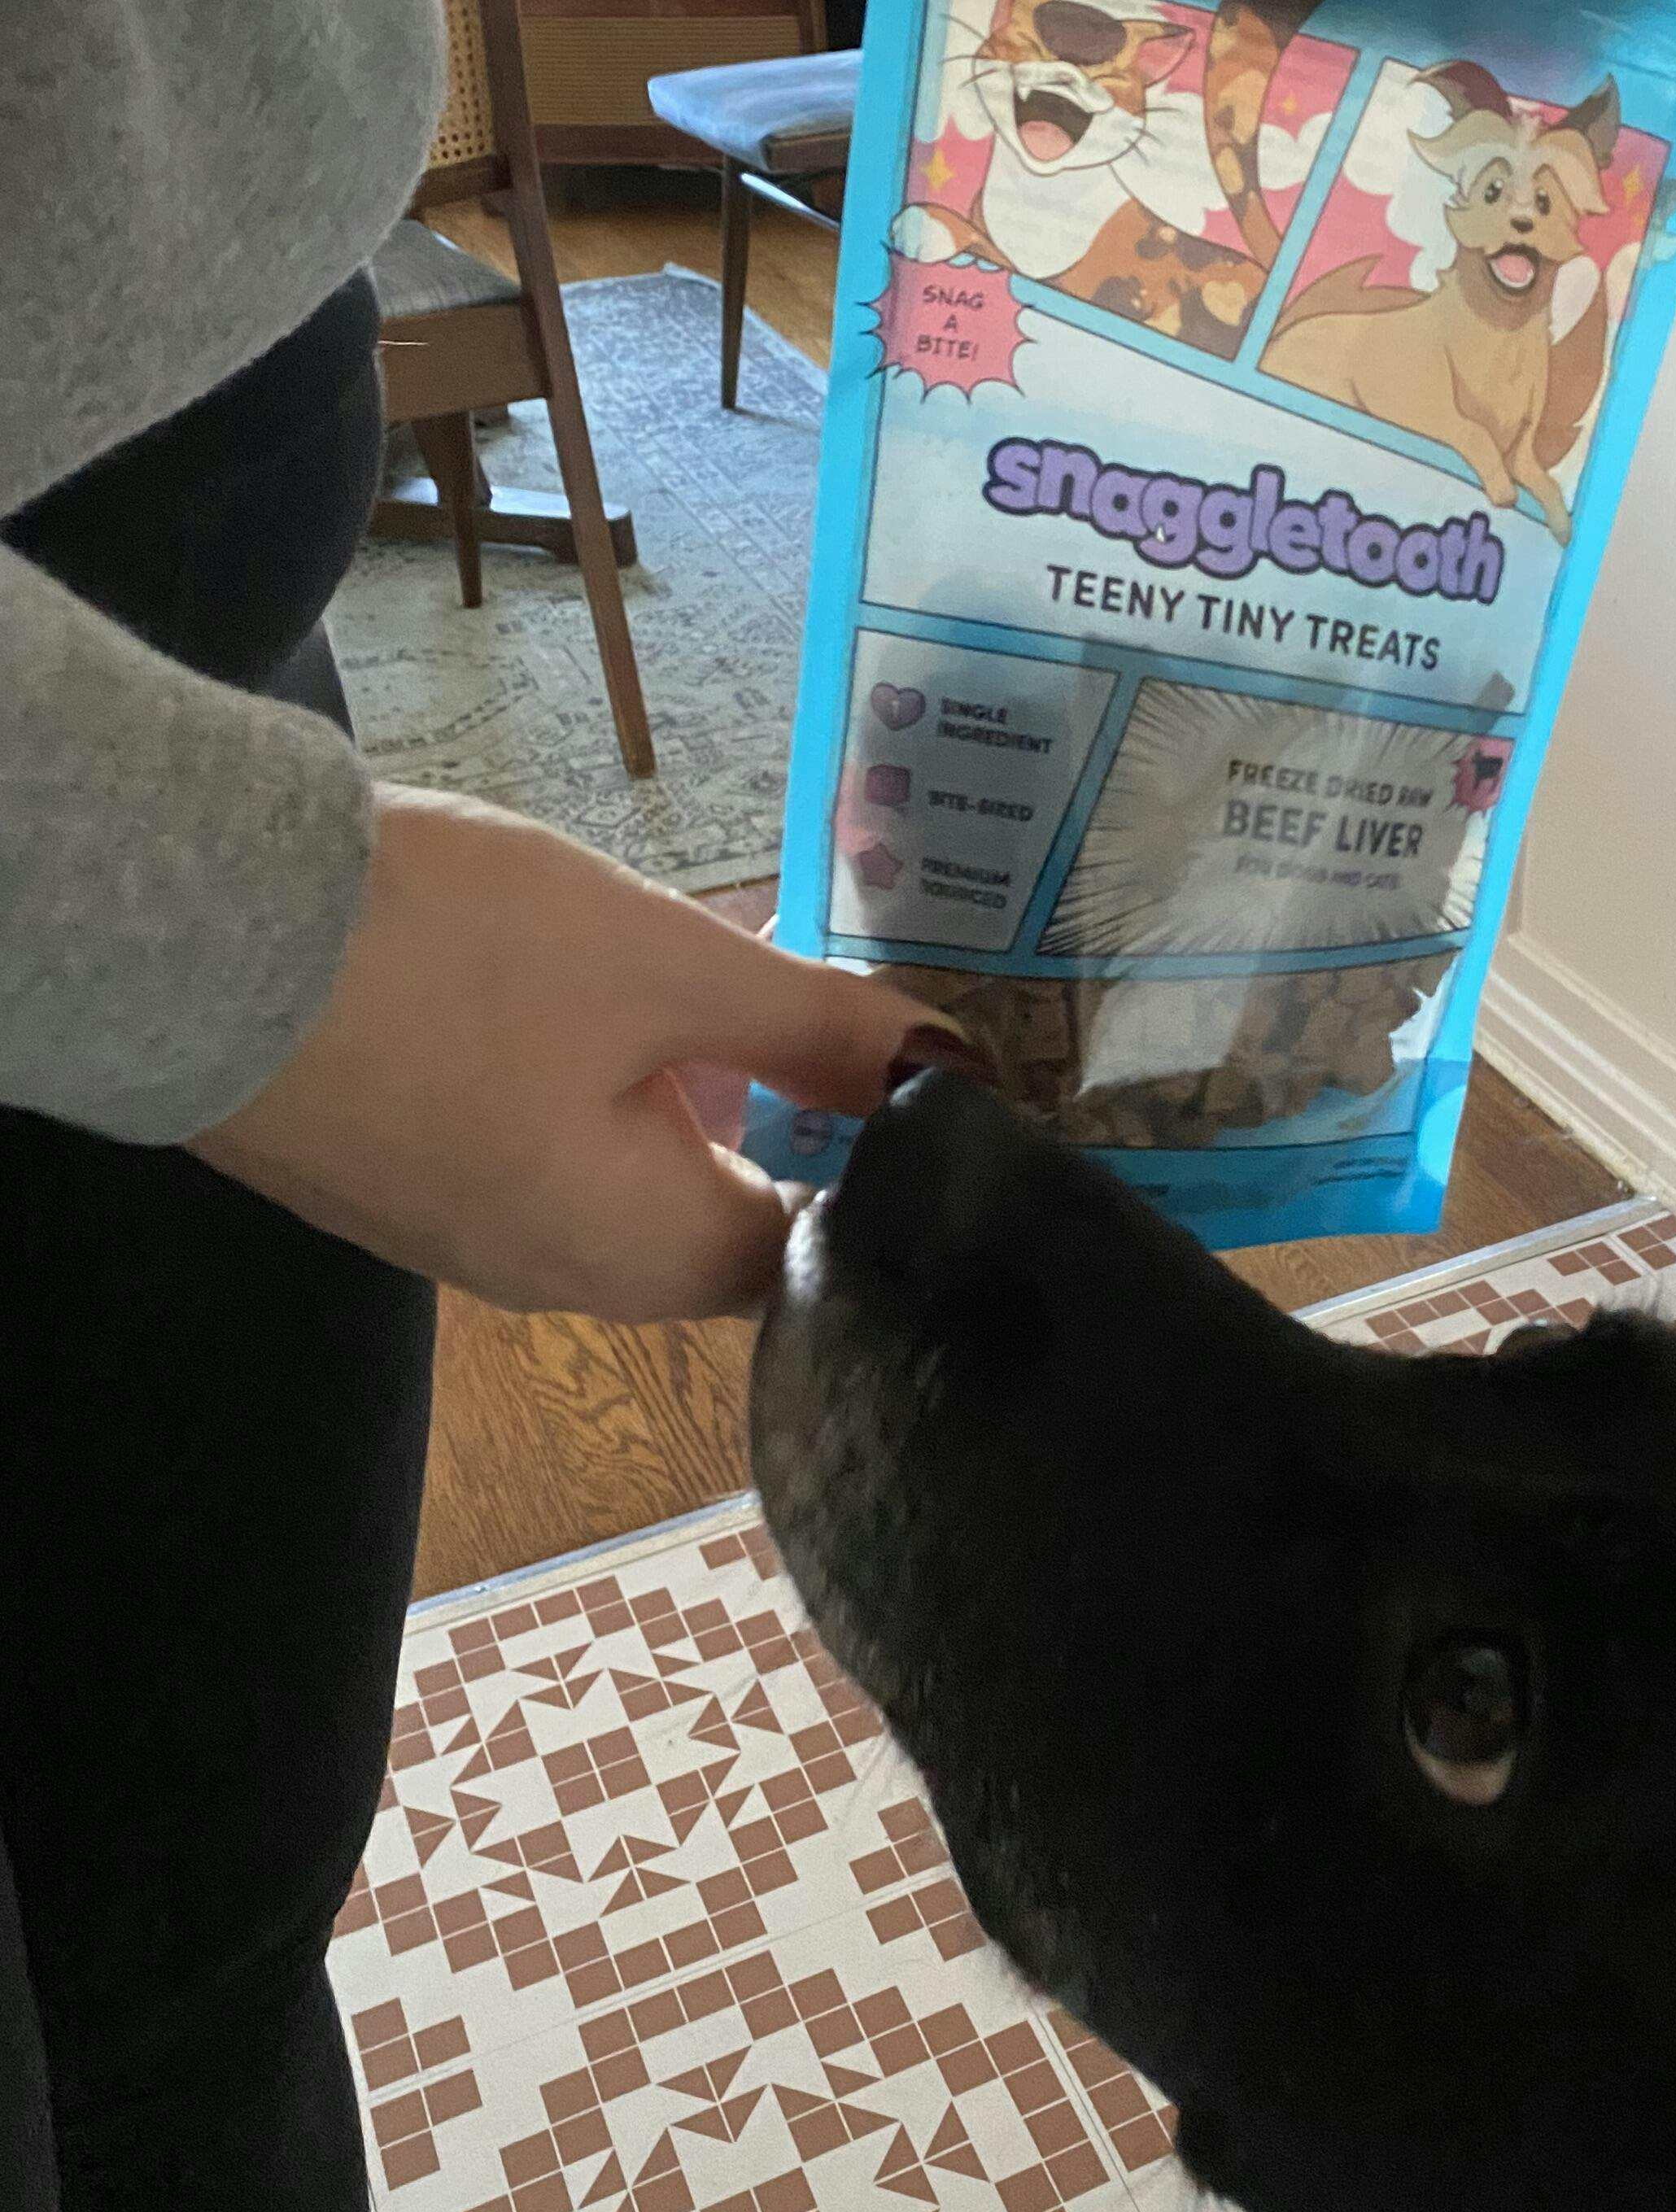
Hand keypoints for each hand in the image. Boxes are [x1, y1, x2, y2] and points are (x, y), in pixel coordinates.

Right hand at [189, 787, 972, 1319]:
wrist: (193, 935)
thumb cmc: (449, 957)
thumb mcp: (664, 965)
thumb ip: (814, 1024)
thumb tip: (946, 1069)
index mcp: (645, 1257)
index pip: (818, 1258)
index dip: (883, 1170)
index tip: (928, 1077)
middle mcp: (562, 1277)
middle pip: (727, 1212)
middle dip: (790, 1110)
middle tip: (837, 1001)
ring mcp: (470, 1233)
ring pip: (633, 1167)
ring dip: (692, 1079)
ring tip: (734, 967)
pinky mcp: (404, 1175)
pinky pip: (544, 1142)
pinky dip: (597, 1075)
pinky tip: (605, 981)